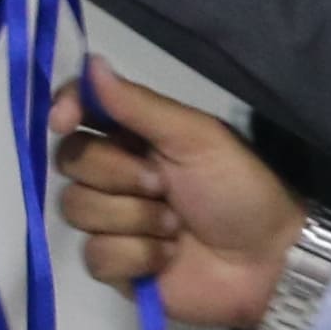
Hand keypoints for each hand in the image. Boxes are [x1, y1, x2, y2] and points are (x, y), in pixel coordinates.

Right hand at [47, 72, 304, 329]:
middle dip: (119, 174)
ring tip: (174, 226)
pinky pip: (95, 255)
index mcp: (135, 137)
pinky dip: (138, 255)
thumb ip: (138, 105)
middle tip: (163, 185)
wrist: (266, 259)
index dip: (65, 110)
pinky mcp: (115, 266)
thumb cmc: (238, 189)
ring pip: (77, 209)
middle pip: (71, 161)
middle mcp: (116, 175)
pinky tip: (168, 256)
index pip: (80, 111)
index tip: (64, 120)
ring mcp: (111, 222)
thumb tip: (91, 62)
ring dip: (134, 217)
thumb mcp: (196, 137)